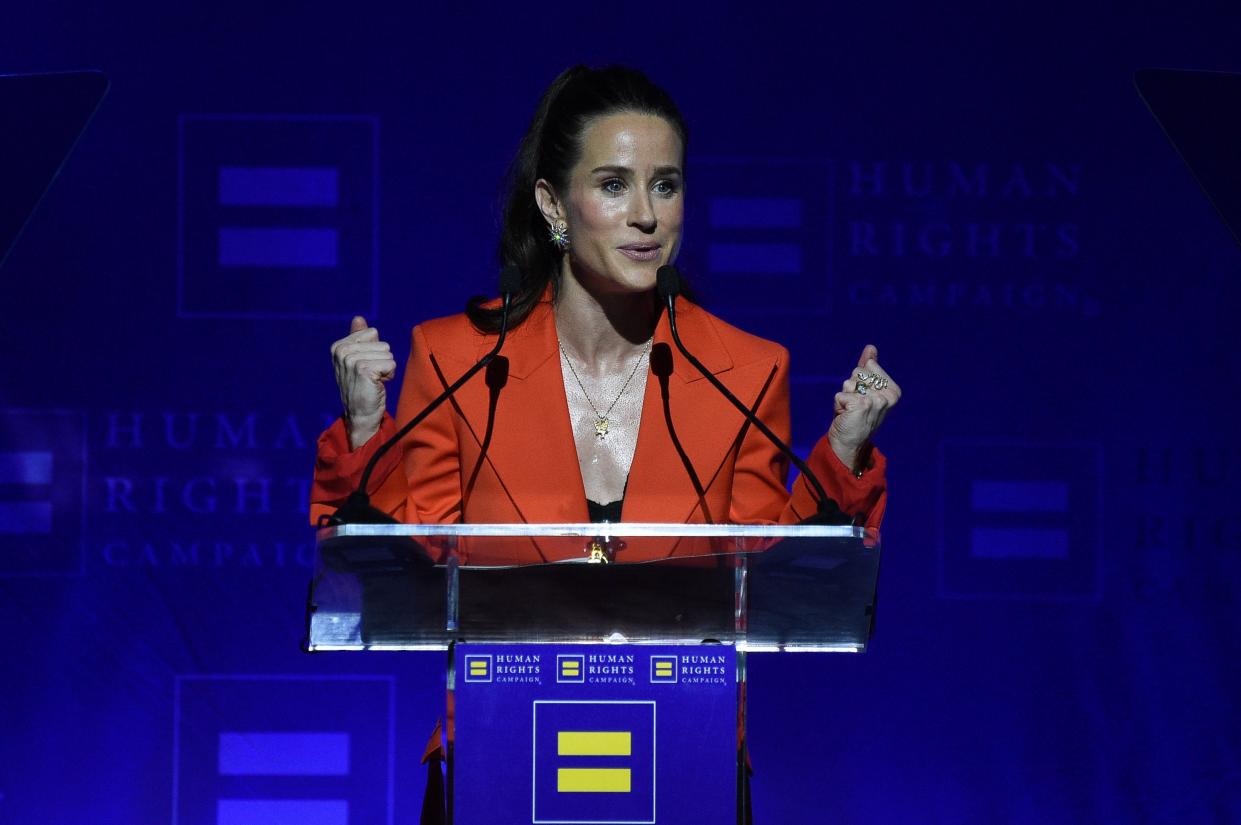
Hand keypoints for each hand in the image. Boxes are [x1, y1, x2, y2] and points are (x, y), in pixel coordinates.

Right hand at [331, 316, 395, 448]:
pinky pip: (390, 363)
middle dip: (383, 360)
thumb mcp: (358, 360)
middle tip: (371, 377)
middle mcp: (342, 351)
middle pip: (383, 343)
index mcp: (339, 346)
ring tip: (374, 381)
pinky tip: (377, 385)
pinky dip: (389, 375)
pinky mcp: (363, 369)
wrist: (360, 414)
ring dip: (386, 369)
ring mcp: (351, 360)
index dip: (376, 351)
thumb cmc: (362, 387)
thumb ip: (359, 338)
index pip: (373, 333)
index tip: (366, 367)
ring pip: (388, 353)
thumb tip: (358, 318)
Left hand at [828, 344, 900, 472]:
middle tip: (855, 405)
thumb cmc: (856, 415)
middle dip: (851, 387)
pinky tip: (846, 415)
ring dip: (845, 396)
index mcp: (893, 390)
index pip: (868, 366)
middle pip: (858, 372)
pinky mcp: (861, 406)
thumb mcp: (864, 389)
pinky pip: (841, 394)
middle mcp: (888, 396)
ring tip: (850, 411)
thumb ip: (868, 368)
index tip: (862, 397)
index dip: (858, 380)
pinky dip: (838, 404)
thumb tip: (871, 347)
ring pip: (849, 382)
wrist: (849, 441)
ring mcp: (876, 401)